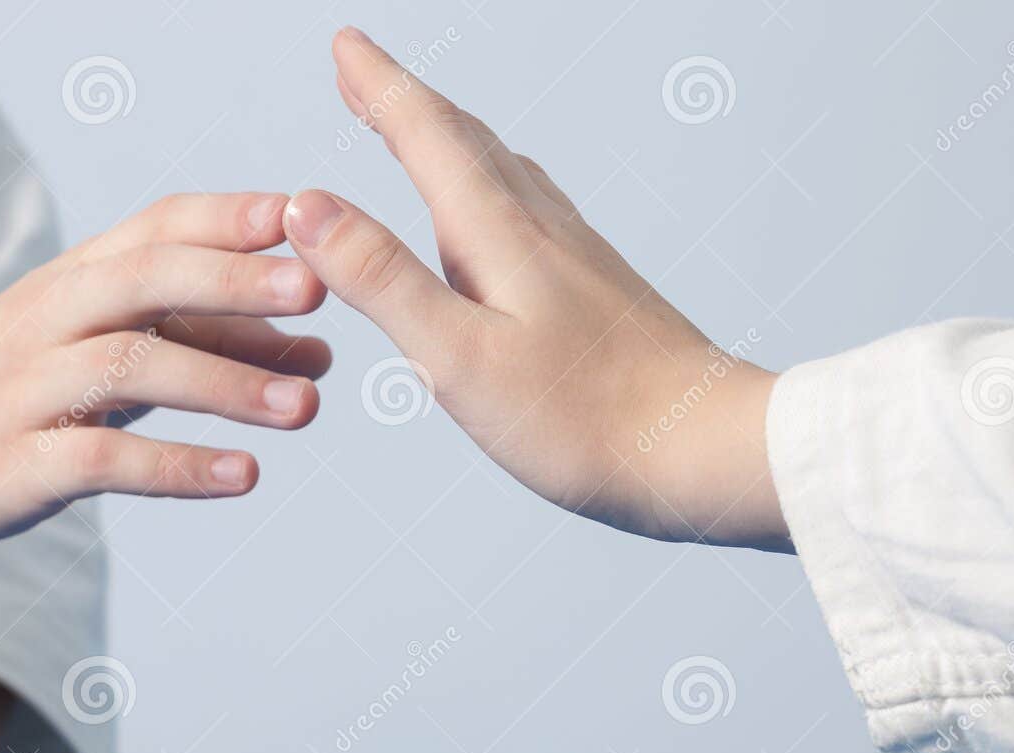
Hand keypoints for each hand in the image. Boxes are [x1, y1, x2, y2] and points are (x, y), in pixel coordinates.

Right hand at [0, 192, 331, 538]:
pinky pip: (101, 458)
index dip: (226, 216)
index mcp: (76, 277)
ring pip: (127, 366)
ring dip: (223, 383)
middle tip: (318, 289)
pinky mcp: (15, 464)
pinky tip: (243, 476)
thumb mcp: (108, 339)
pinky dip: (177, 465)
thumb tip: (322, 356)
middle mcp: (49, 319)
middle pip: (142, 281)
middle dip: (231, 281)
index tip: (302, 210)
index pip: (154, 227)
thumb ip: (209, 341)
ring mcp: (26, 390)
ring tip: (306, 406)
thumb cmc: (28, 374)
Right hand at [283, 29, 789, 550]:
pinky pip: (525, 209)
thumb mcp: (458, 358)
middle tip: (358, 69)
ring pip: (498, 169)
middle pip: (463, 140)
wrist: (706, 448)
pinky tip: (493, 210)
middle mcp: (540, 227)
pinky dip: (485, 185)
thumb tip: (308, 205)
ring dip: (445, 138)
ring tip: (410, 126)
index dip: (379, 87)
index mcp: (499, 234)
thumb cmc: (586, 421)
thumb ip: (383, 281)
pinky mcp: (594, 287)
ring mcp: (573, 254)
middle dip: (403, 101)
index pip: (426, 136)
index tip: (344, 43)